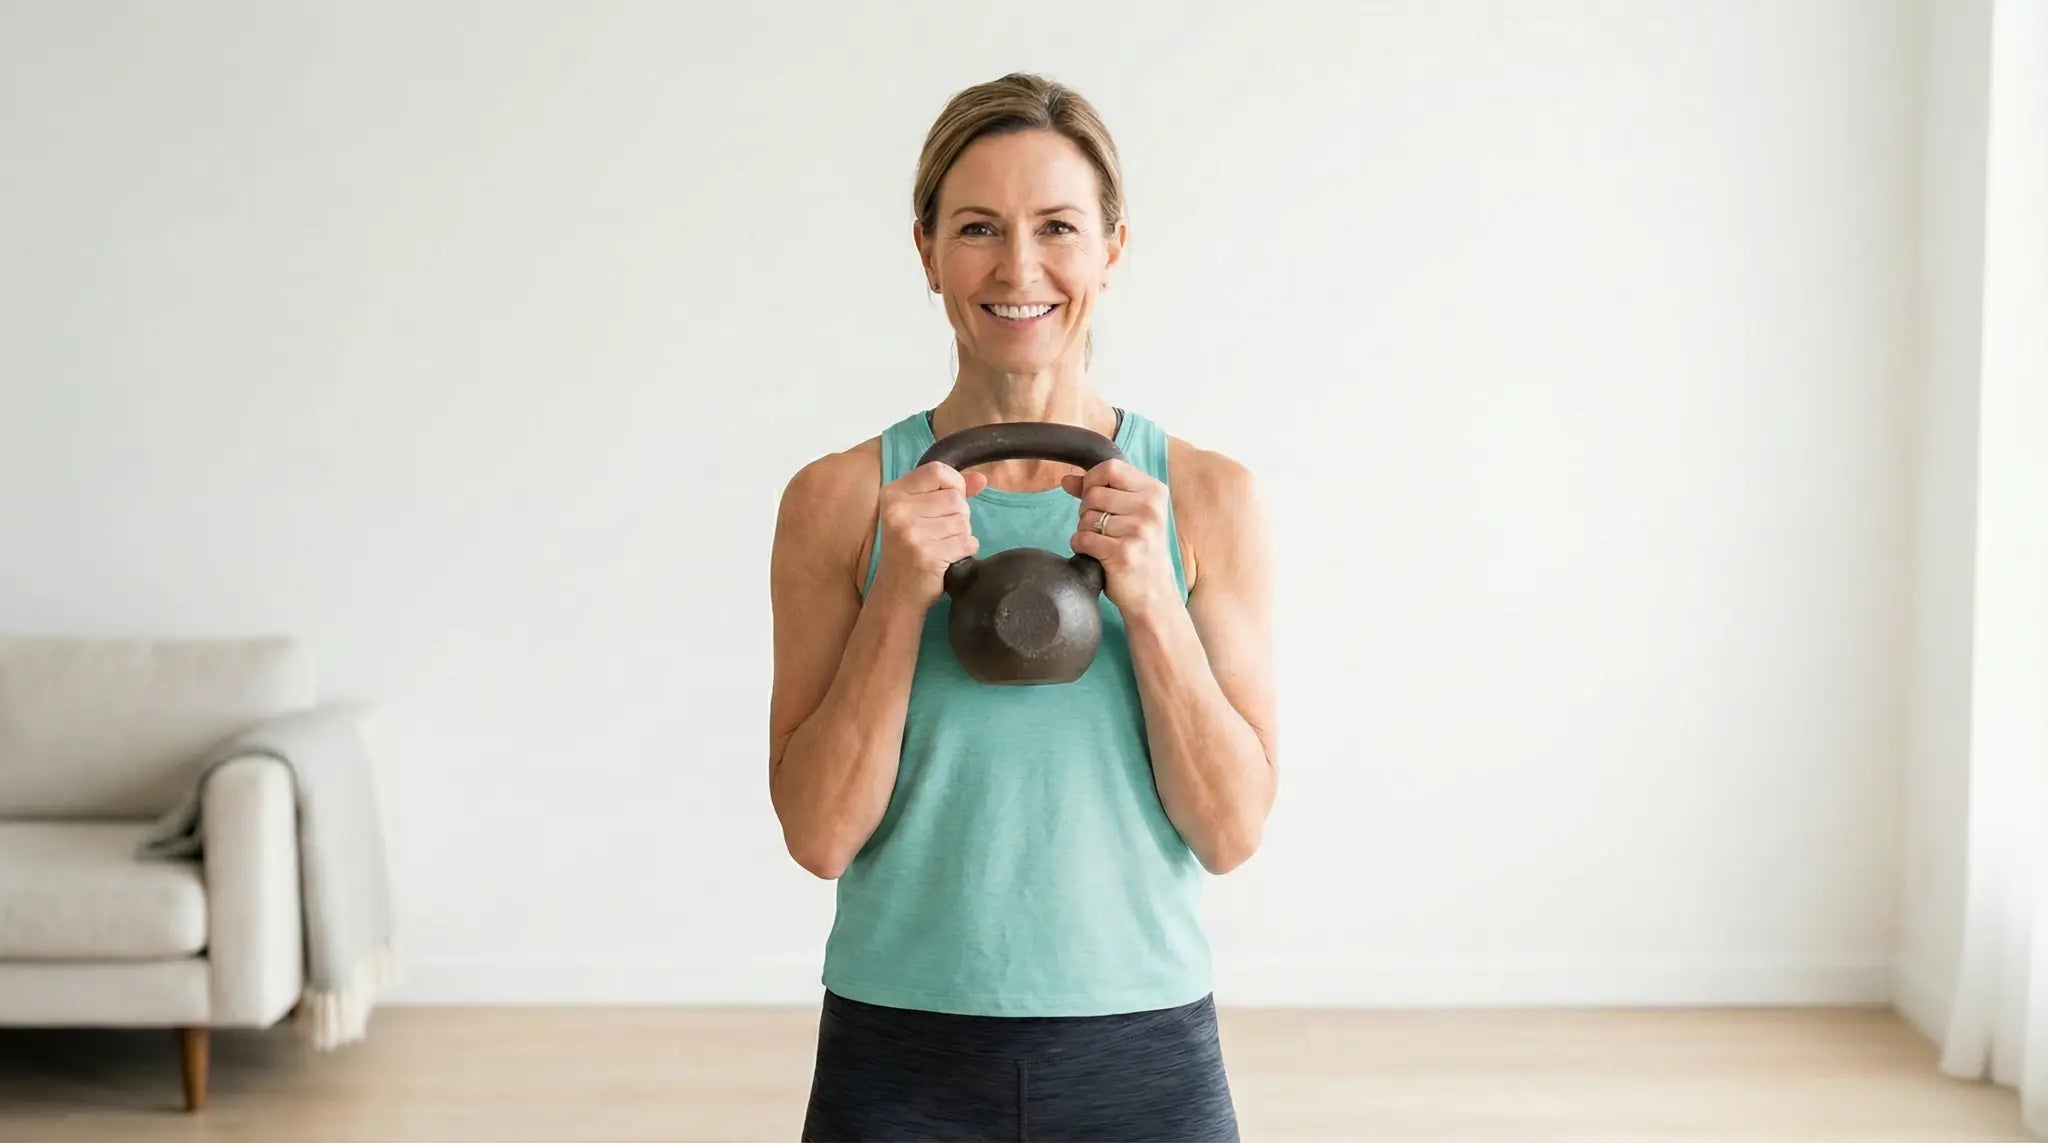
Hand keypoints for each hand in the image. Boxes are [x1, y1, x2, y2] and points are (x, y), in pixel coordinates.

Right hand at [869, 462, 987, 607]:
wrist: (896, 594)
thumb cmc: (909, 550)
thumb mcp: (919, 514)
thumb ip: (949, 491)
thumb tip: (981, 478)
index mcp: (893, 494)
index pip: (937, 470)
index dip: (955, 483)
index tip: (952, 499)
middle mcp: (898, 511)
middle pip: (955, 498)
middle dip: (959, 515)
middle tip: (941, 533)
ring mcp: (911, 534)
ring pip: (963, 520)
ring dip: (962, 535)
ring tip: (943, 546)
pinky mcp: (927, 555)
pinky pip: (966, 542)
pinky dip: (965, 550)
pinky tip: (949, 558)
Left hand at [1063, 459, 1178, 616]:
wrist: (1153, 594)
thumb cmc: (1139, 551)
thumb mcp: (1130, 514)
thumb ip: (1099, 491)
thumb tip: (1066, 478)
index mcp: (1155, 491)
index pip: (1110, 467)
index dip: (1092, 480)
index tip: (1092, 497)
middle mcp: (1150, 508)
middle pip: (1093, 493)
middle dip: (1086, 511)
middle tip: (1101, 529)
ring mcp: (1139, 530)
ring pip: (1085, 517)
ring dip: (1084, 531)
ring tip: (1103, 543)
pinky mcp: (1124, 553)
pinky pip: (1082, 539)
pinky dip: (1081, 547)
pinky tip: (1096, 555)